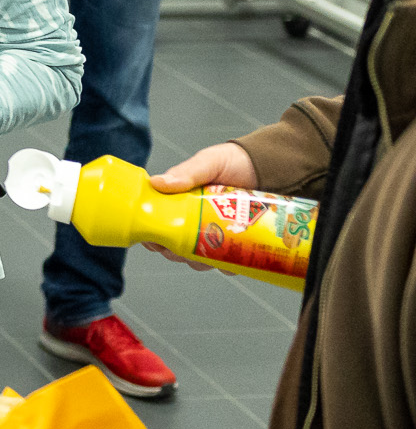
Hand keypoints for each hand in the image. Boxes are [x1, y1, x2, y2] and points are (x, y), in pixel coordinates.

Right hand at [142, 142, 257, 268]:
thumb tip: (156, 183)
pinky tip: (231, 262)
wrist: (274, 168)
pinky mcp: (238, 244)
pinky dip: (227, 267)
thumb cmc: (236, 162)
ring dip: (200, 262)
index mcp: (179, 202)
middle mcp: (194, 220)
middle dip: (176, 253)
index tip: (155, 242)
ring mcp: (216, 233)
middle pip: (175, 245)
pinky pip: (228, 263)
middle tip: (184, 251)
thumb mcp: (209, 162)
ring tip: (209, 257)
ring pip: (199, 258)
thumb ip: (187, 172)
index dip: (153, 235)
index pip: (157, 223)